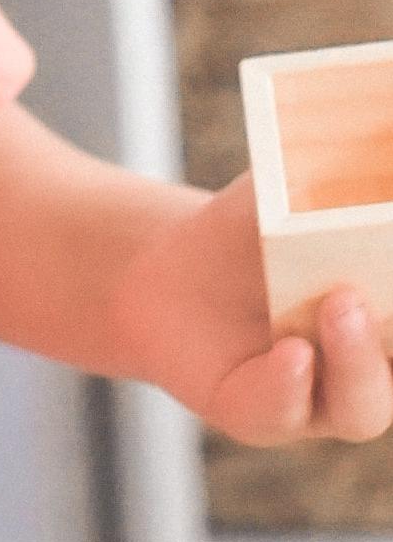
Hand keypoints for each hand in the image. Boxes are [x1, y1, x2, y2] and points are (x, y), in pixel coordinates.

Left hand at [113, 174, 392, 444]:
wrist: (169, 267)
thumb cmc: (256, 228)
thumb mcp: (299, 183)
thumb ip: (351, 169)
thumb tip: (377, 127)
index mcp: (392, 315)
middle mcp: (373, 364)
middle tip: (388, 297)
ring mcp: (320, 398)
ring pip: (363, 407)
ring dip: (360, 359)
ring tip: (342, 304)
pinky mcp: (259, 414)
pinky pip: (283, 414)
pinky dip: (290, 385)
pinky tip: (292, 352)